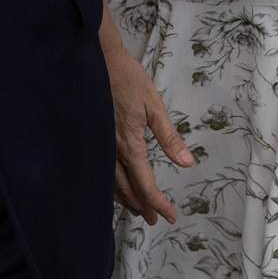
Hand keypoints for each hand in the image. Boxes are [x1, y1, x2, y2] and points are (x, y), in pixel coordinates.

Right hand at [101, 28, 192, 224]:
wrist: (96, 59)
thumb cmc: (127, 78)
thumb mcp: (154, 105)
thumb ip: (169, 136)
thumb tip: (187, 163)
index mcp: (129, 143)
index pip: (145, 184)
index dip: (159, 204)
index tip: (171, 216)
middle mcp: (111, 151)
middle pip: (127, 190)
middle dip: (143, 207)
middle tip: (156, 219)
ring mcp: (97, 146)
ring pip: (111, 184)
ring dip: (126, 200)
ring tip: (138, 209)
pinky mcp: (90, 140)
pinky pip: (100, 172)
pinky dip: (110, 187)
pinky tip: (114, 188)